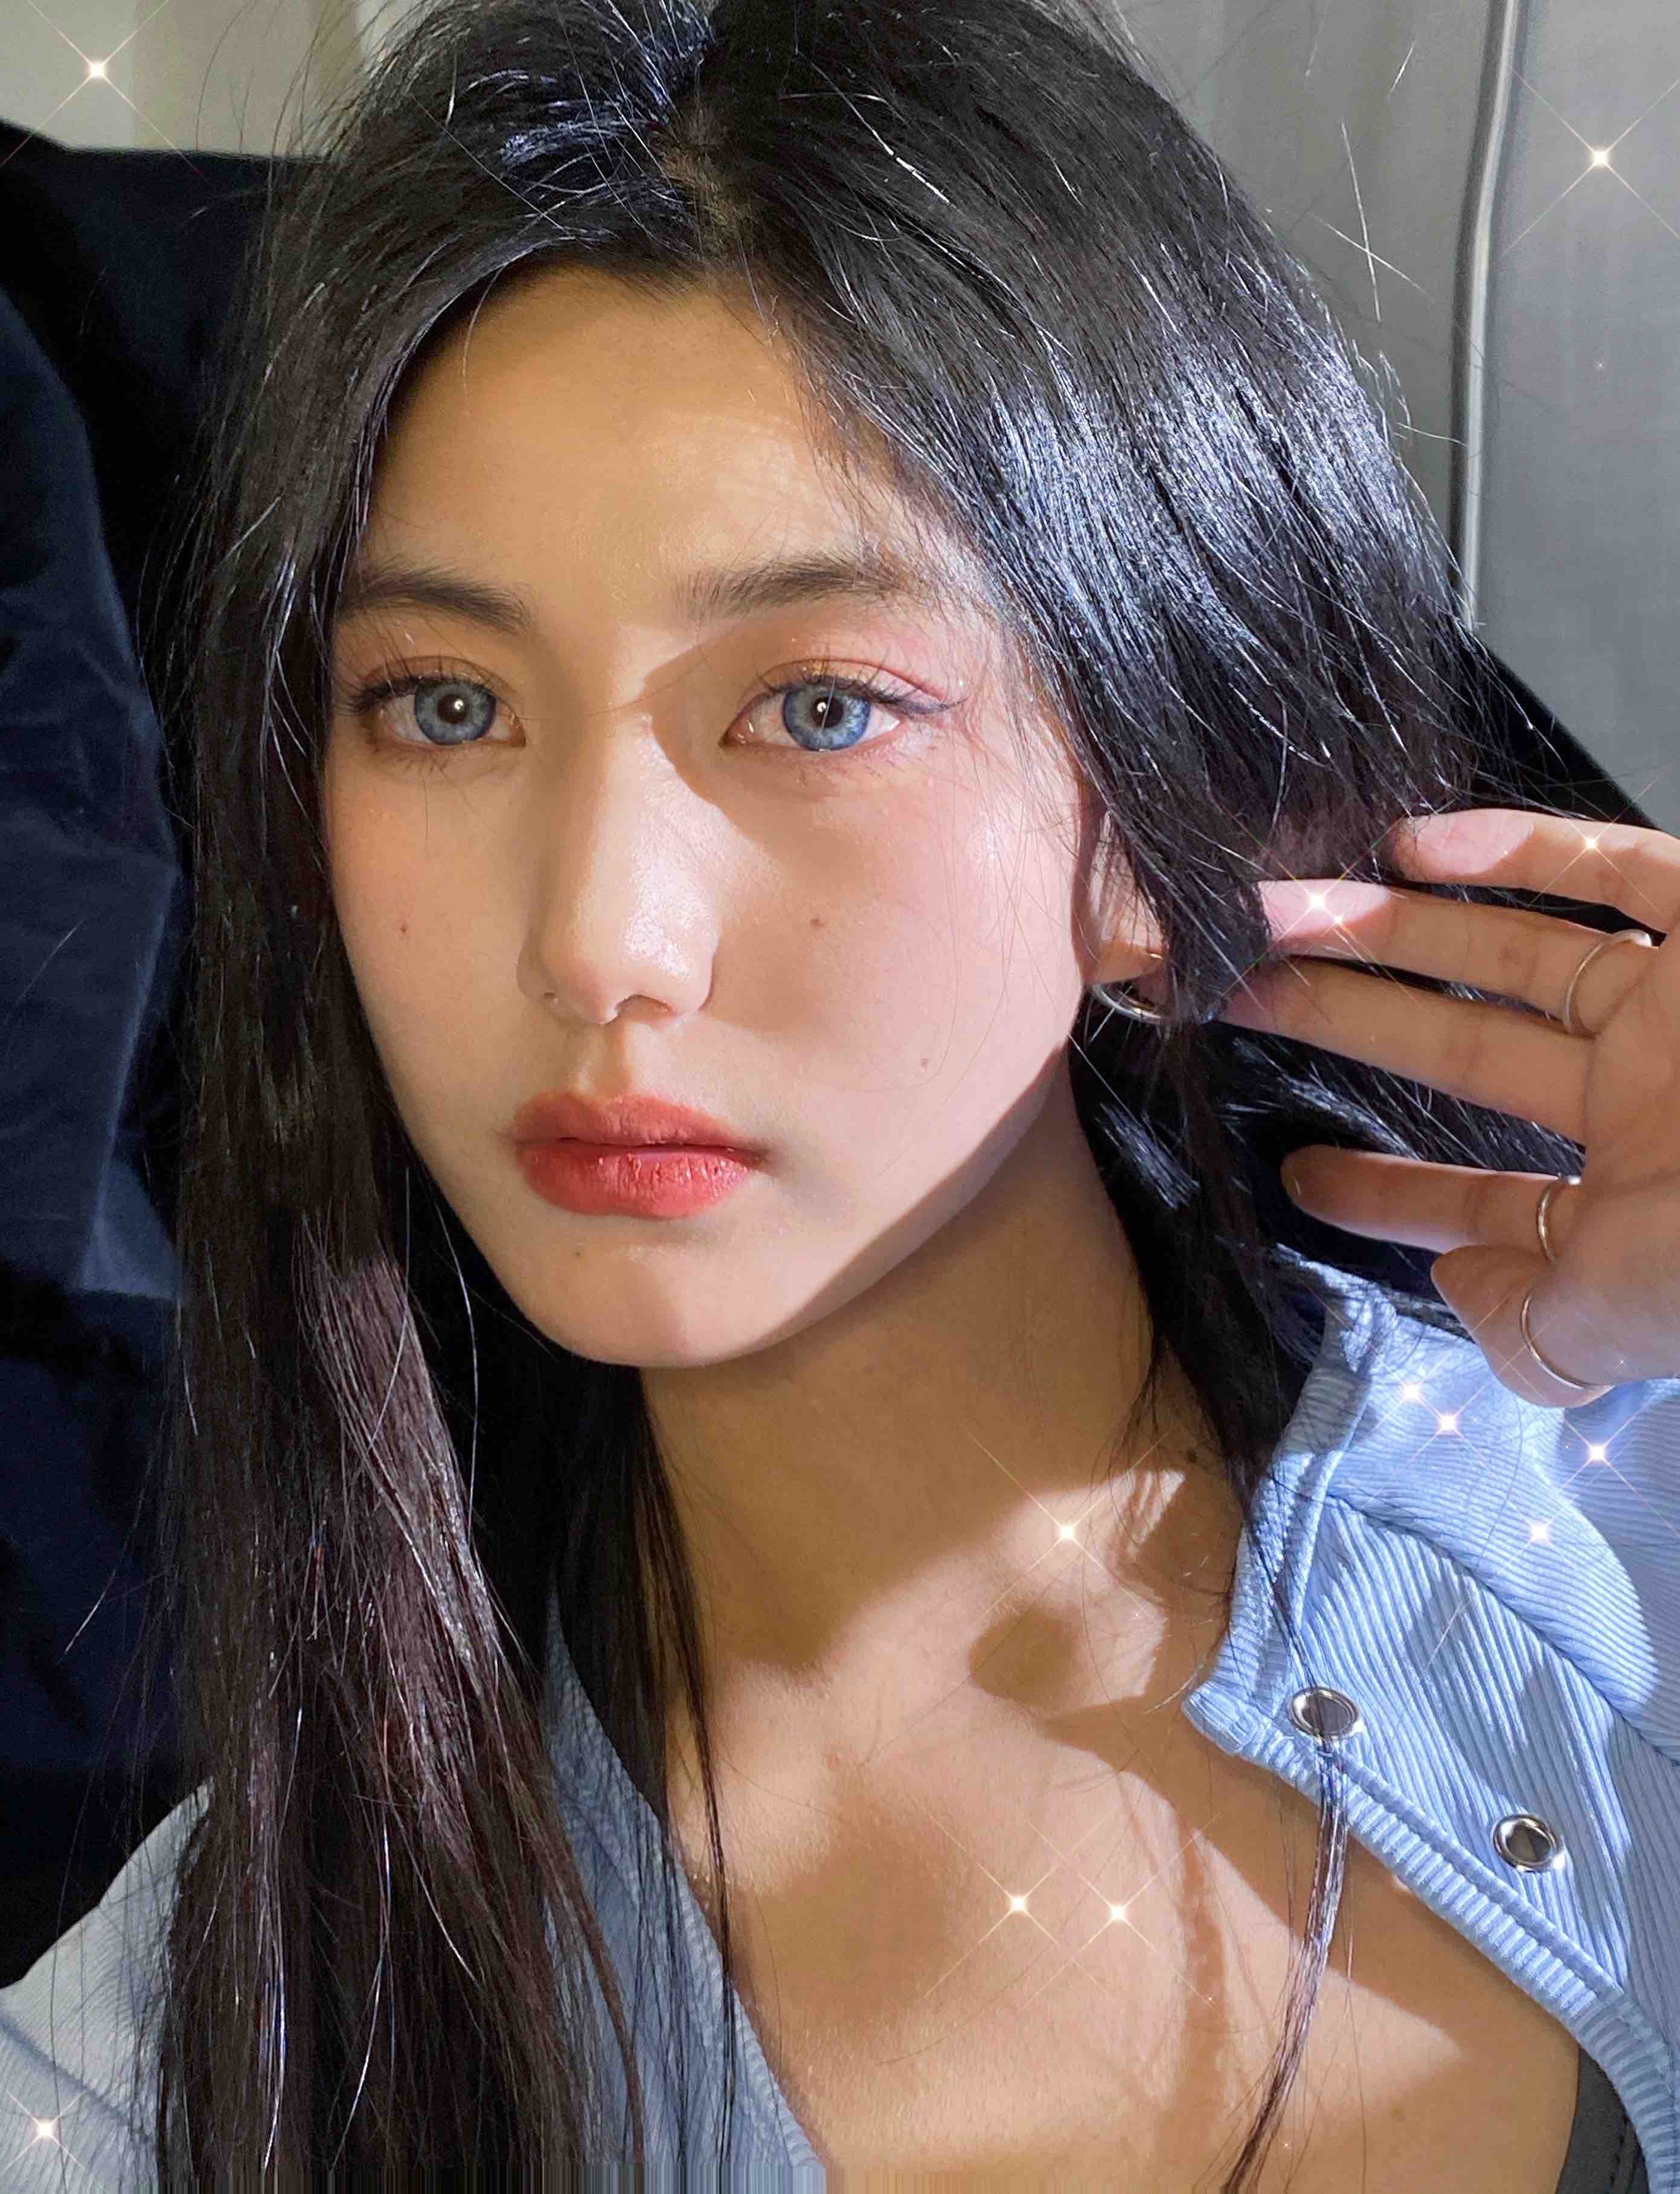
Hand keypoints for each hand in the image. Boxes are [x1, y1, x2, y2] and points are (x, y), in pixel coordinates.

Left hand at [1208, 806, 1677, 1407]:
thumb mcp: (1632, 1317)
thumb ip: (1537, 1328)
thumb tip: (1462, 1298)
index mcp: (1639, 1205)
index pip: (1490, 1200)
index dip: (1388, 1191)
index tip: (1294, 1171)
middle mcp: (1656, 1101)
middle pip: (1469, 1053)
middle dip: (1348, 1021)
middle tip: (1234, 989)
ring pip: (1519, 956)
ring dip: (1396, 929)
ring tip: (1281, 911)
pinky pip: (1625, 867)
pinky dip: (1523, 850)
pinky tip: (1421, 845)